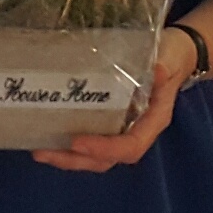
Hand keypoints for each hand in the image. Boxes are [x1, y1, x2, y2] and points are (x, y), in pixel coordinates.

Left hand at [32, 26, 196, 172]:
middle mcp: (136, 130)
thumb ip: (163, 67)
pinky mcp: (108, 120)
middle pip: (107, 159)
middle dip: (75, 160)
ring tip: (38, 150)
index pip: (130, 146)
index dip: (104, 149)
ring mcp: (121, 128)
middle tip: (43, 152)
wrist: (174, 52)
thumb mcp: (169, 59)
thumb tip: (156, 70)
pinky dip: (68, 143)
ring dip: (67, 157)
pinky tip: (45, 135)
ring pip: (96, 155)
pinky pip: (90, 138)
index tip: (77, 142)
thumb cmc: (172, 56)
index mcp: (152, 121)